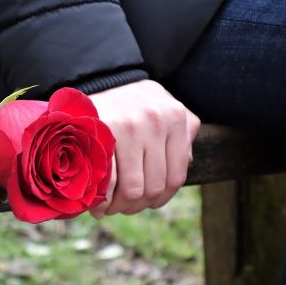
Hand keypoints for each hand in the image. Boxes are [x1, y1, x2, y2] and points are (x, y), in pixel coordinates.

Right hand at [88, 80, 199, 217]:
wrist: (98, 77)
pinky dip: (103, 200)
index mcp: (175, 119)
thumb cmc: (135, 99)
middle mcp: (156, 122)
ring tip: (111, 207)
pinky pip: (108, 179)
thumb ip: (184, 132)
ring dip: (120, 207)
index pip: (175, 177)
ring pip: (133, 189)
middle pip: (154, 187)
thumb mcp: (166, 106)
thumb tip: (188, 161)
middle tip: (124, 207)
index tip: (145, 203)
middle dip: (137, 205)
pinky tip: (98, 205)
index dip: (160, 199)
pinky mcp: (103, 132)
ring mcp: (129, 127)